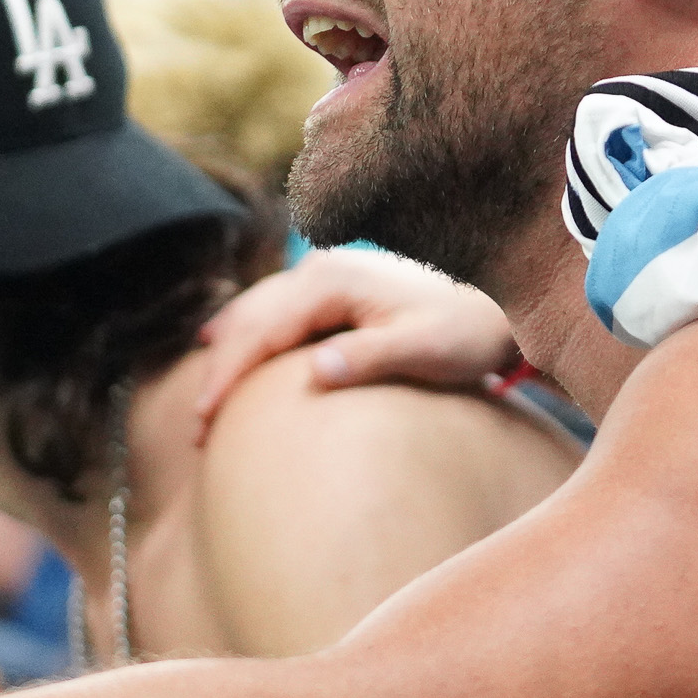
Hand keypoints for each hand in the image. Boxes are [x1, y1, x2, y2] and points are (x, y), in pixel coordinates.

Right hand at [191, 249, 519, 434]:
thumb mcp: (424, 349)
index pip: (264, 329)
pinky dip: (247, 334)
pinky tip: (224, 347)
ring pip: (257, 312)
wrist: (497, 310)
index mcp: (334, 281)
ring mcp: (326, 276)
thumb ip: (370, 357)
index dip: (230, 374)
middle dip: (221, 370)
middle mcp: (322, 270)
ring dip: (228, 353)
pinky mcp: (333, 289)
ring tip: (206, 403)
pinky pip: (274, 311)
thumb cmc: (465, 335)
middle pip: (252, 319)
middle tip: (199, 427)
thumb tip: (317, 371)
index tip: (208, 417)